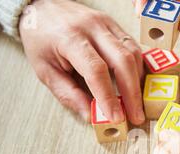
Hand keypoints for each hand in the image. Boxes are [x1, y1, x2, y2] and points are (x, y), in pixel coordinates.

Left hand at [20, 0, 144, 123]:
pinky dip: (138, 68)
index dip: (108, 96)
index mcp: (70, 39)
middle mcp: (92, 27)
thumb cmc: (41, 38)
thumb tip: (90, 115)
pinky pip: (133, 46)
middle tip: (136, 115)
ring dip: (138, 81)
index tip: (115, 117)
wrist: (41, 7)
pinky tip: (136, 83)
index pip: (96, 70)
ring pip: (132, 53)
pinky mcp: (114, 24)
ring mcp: (106, 23)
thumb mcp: (45, 70)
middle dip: (132, 92)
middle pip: (122, 60)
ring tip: (137, 103)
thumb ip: (68, 93)